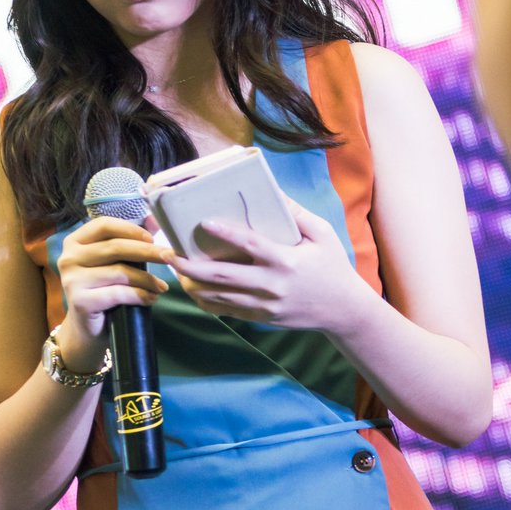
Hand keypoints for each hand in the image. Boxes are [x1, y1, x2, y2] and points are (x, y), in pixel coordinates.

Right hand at [57, 216, 168, 356]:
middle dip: (147, 252)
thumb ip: (130, 241)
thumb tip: (155, 219)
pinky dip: (139, 295)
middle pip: (115, 247)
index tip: (153, 238)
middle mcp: (69, 257)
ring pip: (120, 271)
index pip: (104, 225)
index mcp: (75, 241)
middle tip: (170, 257)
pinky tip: (151, 299)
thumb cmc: (103, 291)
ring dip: (147, 279)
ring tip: (162, 286)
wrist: (87, 329)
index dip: (131, 229)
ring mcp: (71, 279)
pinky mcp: (79, 301)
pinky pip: (118, 293)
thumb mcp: (114, 263)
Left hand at [165, 199, 365, 331]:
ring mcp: (264, 305)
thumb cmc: (332, 267)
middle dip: (190, 265)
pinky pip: (226, 311)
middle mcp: (272, 285)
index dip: (226, 233)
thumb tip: (272, 192)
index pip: (250, 244)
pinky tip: (192, 288)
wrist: (342, 310)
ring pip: (218, 297)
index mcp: (286, 260)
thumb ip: (297, 214)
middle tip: (168, 253)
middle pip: (222, 277)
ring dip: (191, 284)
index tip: (204, 222)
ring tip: (174, 269)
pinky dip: (205, 301)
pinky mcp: (261, 317)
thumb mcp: (322, 234)